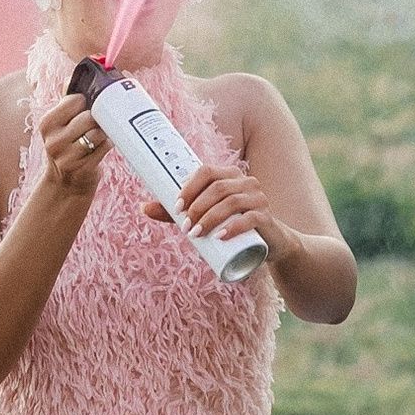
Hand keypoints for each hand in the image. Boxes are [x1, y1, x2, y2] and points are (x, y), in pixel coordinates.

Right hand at [34, 89, 110, 206]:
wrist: (65, 184)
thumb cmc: (67, 147)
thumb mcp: (60, 125)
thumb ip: (66, 100)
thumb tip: (70, 76)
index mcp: (47, 123)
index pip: (75, 99)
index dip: (88, 100)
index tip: (91, 104)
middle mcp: (53, 140)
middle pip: (88, 116)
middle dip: (98, 118)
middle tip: (98, 121)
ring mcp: (66, 156)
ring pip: (97, 132)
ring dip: (103, 132)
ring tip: (100, 135)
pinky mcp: (81, 168)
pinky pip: (103, 148)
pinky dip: (107, 144)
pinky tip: (102, 146)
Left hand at [165, 157, 280, 262]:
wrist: (269, 244)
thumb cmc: (231, 225)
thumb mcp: (205, 217)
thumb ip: (178, 213)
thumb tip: (144, 207)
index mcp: (229, 176)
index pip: (207, 171)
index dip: (189, 187)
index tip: (176, 207)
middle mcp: (246, 182)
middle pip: (217, 187)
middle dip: (197, 207)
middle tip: (185, 227)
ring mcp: (259, 198)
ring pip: (232, 201)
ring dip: (210, 217)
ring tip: (196, 234)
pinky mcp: (267, 217)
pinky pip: (251, 218)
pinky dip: (233, 226)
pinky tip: (221, 236)